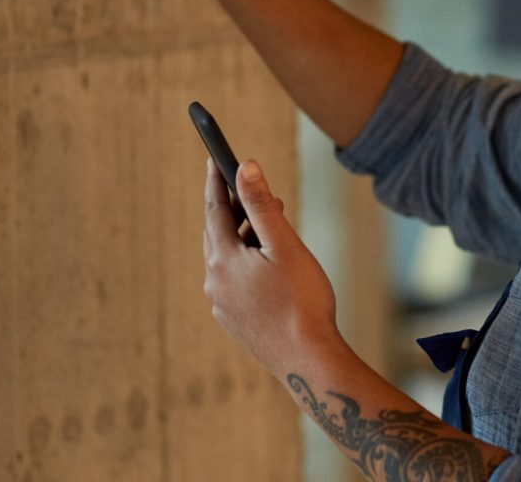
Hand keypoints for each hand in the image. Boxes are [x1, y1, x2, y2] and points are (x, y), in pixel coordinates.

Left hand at [203, 158, 339, 376]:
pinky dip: (245, 261)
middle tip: (247, 186)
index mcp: (223, 260)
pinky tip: (267, 263)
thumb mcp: (284, 244)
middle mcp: (215, 282)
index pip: (214, 209)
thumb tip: (245, 166)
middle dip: (232, 207)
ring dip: (243, 235)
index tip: (212, 158)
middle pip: (217, 233)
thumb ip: (262, 204)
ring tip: (270, 224)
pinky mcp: (234, 320)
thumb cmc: (302, 299)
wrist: (307, 361)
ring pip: (226, 257)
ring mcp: (222, 304)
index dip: (215, 181)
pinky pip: (233, 280)